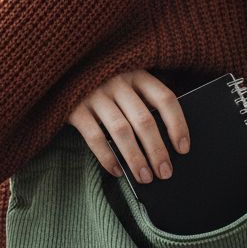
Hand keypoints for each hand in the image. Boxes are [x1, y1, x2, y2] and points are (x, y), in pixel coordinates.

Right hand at [66, 69, 189, 183]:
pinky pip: (95, 137)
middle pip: (144, 120)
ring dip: (135, 157)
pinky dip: (107, 157)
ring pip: (121, 130)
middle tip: (165, 173)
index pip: (165, 99)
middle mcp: (117, 81)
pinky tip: (117, 171)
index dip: (177, 125)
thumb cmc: (102, 81)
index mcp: (137, 73)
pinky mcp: (75, 108)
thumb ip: (142, 101)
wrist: (62, 70)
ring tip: (145, 177)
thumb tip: (167, 142)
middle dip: (157, 150)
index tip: (183, 149)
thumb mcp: (126, 81)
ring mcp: (94, 94)